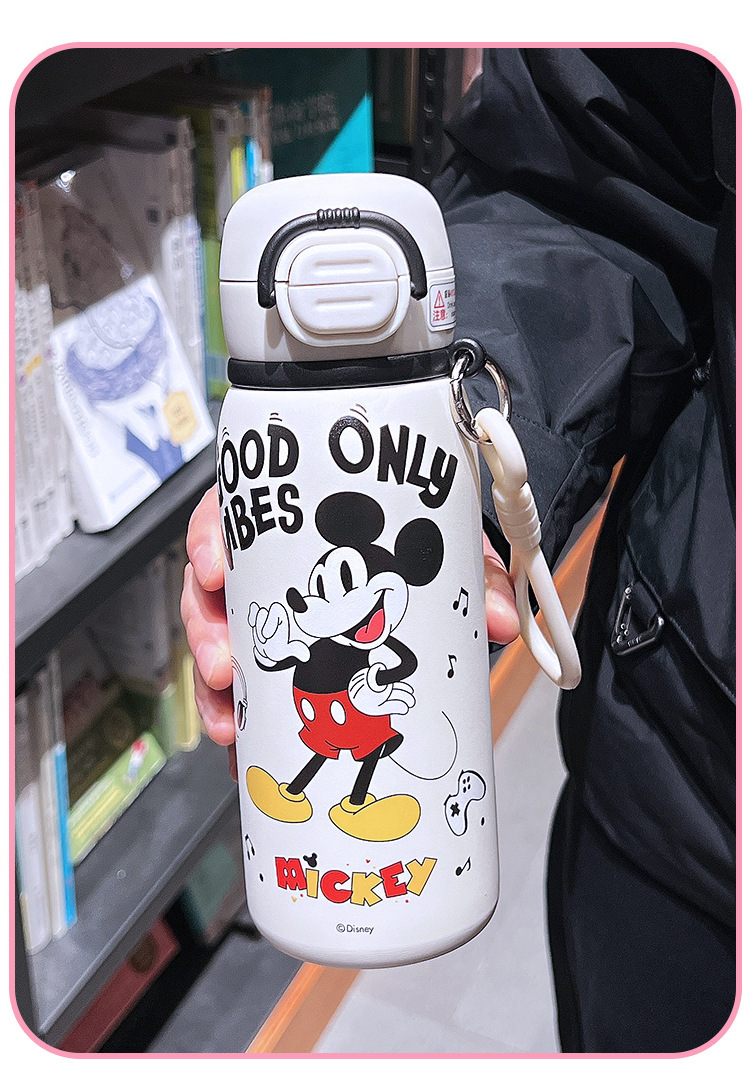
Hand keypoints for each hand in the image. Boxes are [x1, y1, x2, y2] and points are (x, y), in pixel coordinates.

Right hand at [182, 485, 520, 781]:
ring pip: (217, 643)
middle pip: (209, 591)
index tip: (213, 569)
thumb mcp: (446, 551)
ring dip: (213, 688)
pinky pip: (239, 686)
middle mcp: (266, 567)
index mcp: (290, 522)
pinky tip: (242, 748)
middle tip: (224, 669)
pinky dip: (238, 719)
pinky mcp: (275, 658)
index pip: (229, 515)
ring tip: (230, 725)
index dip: (209, 540)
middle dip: (206, 634)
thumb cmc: (419, 545)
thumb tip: (497, 622)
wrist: (429, 569)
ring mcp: (265, 614)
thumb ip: (475, 577)